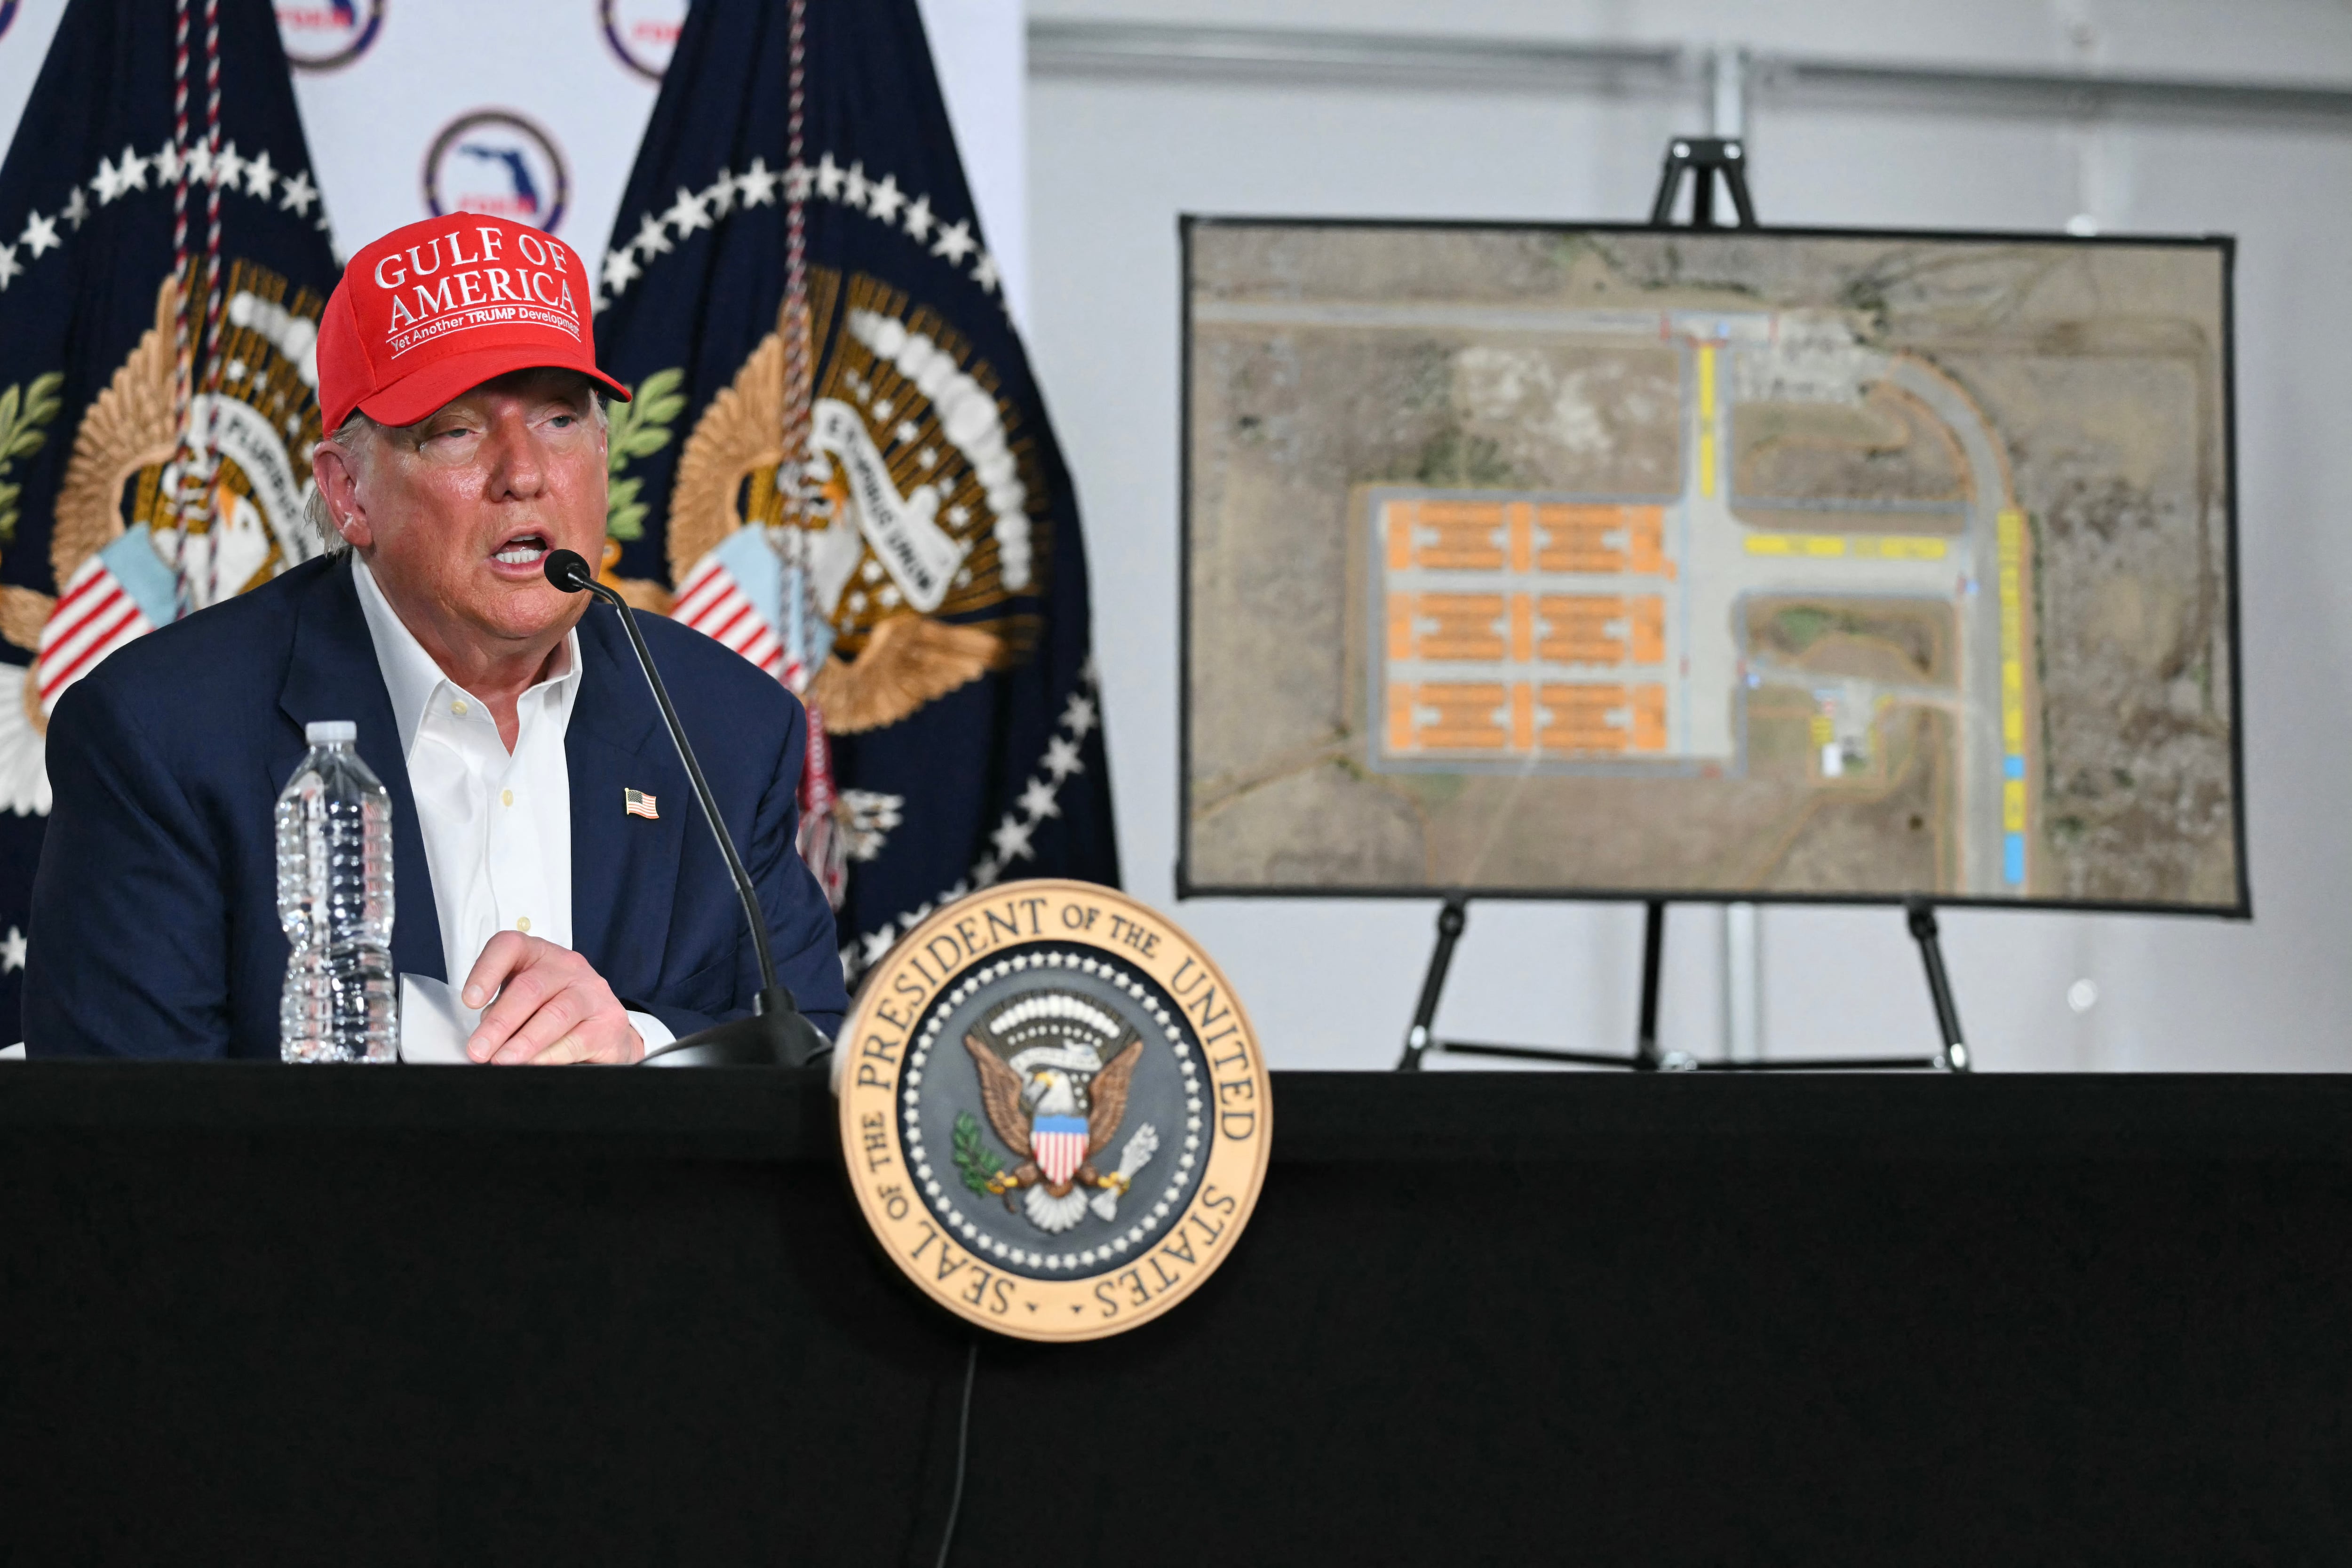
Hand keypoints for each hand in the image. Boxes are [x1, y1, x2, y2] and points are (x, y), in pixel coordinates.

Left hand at [461, 931, 643, 1064]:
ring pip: (555, 1014)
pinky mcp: (609, 1020)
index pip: (509, 947)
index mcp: (537, 954)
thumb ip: (501, 1011)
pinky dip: (550, 1056)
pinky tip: (533, 1066)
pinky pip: (576, 1039)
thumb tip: (481, 1041)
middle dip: (500, 1022)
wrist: (604, 1030)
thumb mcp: (523, 1002)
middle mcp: (567, 966)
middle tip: (479, 1050)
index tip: (470, 1000)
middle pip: (530, 988)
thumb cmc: (552, 1012)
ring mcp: (592, 991)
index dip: (486, 971)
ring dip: (524, 1042)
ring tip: (502, 1061)